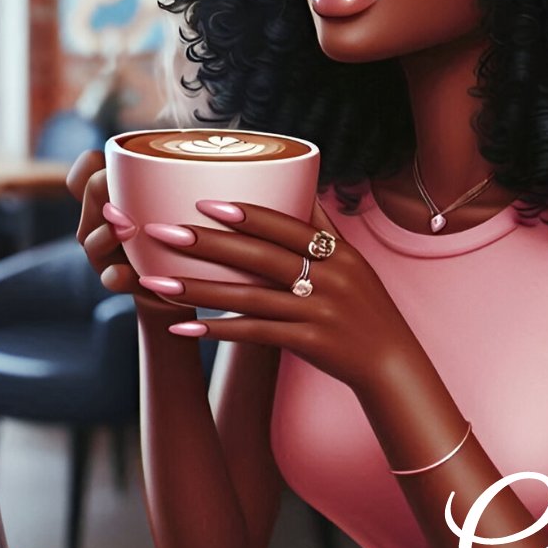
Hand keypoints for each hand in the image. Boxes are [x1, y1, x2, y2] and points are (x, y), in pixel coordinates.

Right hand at [65, 150, 191, 323]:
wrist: (191, 281)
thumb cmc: (188, 229)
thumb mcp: (188, 196)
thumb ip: (189, 173)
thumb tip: (221, 137)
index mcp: (115, 197)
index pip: (85, 172)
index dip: (89, 165)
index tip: (108, 165)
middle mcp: (104, 221)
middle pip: (89, 196)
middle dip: (100, 191)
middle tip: (124, 191)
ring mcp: (108, 253)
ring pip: (90, 239)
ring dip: (105, 233)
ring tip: (125, 229)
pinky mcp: (122, 281)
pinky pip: (110, 278)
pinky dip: (116, 276)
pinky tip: (124, 274)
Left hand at [139, 199, 428, 396]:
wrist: (391, 362)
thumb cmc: (366, 307)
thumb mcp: (355, 261)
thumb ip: (324, 227)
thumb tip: (303, 185)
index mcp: (339, 252)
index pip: (287, 226)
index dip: (248, 214)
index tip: (205, 202)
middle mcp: (330, 278)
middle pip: (261, 257)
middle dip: (208, 244)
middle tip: (162, 232)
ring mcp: (319, 311)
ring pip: (251, 298)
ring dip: (199, 290)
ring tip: (157, 282)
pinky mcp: (309, 342)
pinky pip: (256, 334)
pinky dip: (218, 330)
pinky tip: (183, 327)